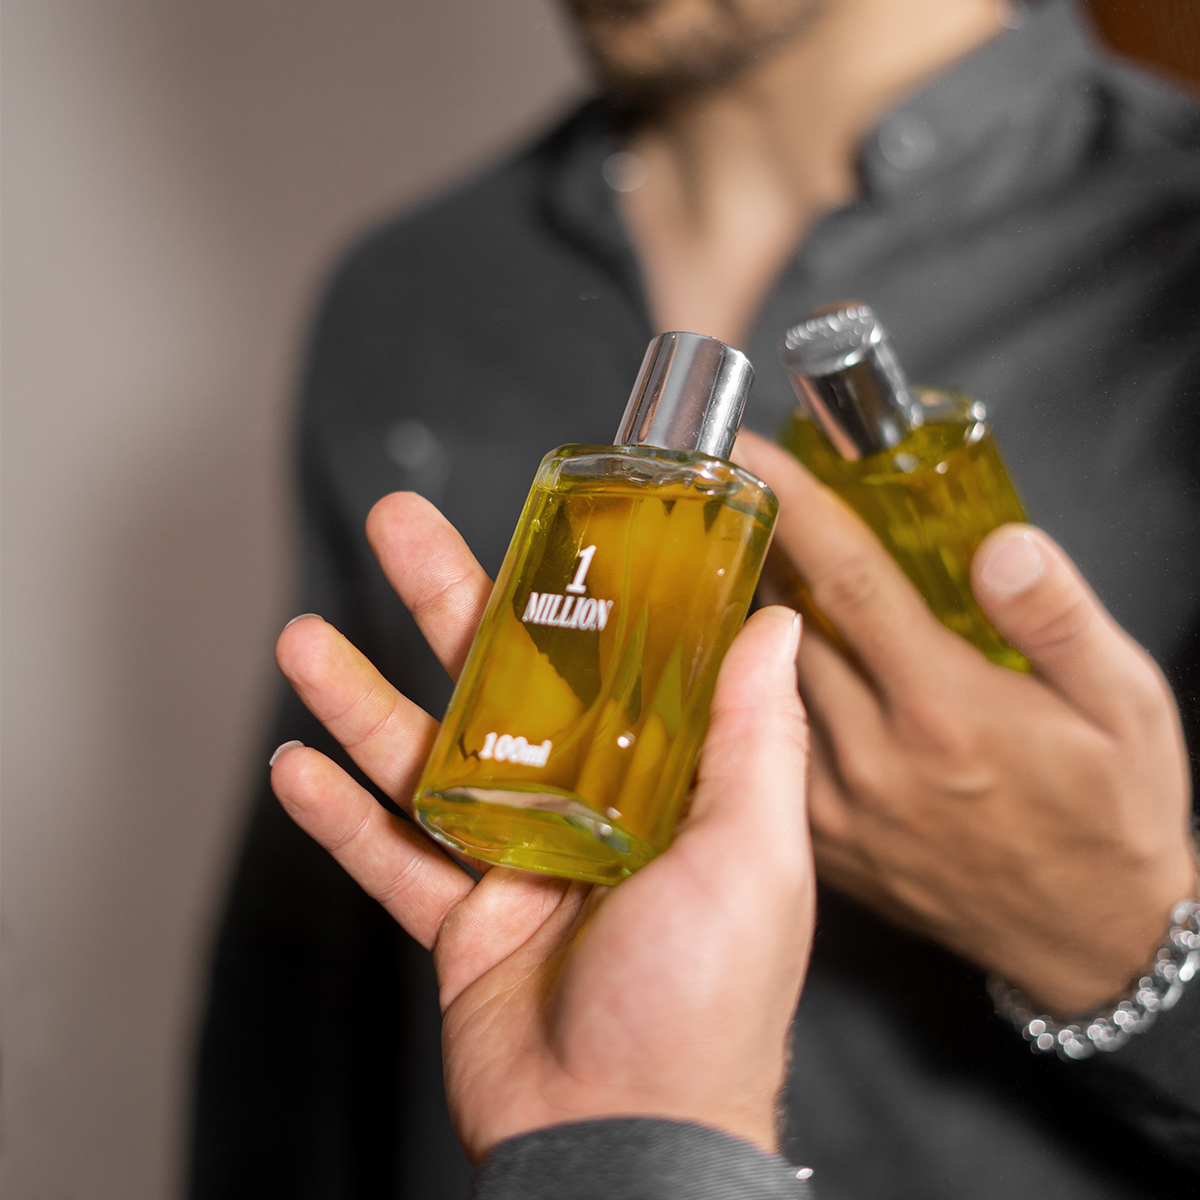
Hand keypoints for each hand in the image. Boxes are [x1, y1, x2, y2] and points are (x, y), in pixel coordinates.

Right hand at [268, 492, 813, 1160]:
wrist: (627, 1139)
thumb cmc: (708, 1002)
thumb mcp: (752, 852)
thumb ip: (755, 736)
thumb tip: (775, 625)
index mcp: (656, 781)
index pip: (605, 660)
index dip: (568, 591)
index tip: (541, 528)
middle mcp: (584, 807)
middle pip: (499, 686)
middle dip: (443, 604)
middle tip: (397, 530)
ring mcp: (517, 860)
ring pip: (425, 760)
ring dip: (362, 701)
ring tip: (305, 644)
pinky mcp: (462, 921)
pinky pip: (390, 856)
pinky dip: (341, 819)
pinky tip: (297, 768)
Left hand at [736, 432, 1196, 1016]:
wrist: (1094, 939)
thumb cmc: (1114, 814)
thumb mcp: (1125, 705)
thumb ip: (1058, 617)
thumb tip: (999, 543)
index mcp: (946, 710)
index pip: (847, 578)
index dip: (793, 500)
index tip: (750, 448)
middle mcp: (877, 758)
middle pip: (785, 625)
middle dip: (757, 550)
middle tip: (738, 497)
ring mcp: (840, 809)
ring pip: (763, 688)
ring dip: (747, 620)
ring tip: (739, 565)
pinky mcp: (826, 845)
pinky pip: (765, 753)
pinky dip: (752, 697)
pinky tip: (756, 662)